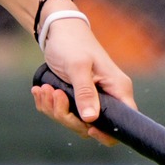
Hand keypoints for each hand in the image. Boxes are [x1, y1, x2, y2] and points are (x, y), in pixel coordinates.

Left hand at [30, 21, 135, 144]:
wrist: (58, 30)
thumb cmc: (73, 43)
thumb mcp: (78, 67)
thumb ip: (85, 93)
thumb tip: (91, 120)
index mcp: (117, 89)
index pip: (123, 122)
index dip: (107, 134)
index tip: (89, 129)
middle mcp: (107, 96)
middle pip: (91, 126)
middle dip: (67, 115)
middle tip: (55, 94)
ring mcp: (91, 98)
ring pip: (74, 121)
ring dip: (54, 108)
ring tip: (44, 89)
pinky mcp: (75, 98)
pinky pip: (62, 112)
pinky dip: (49, 104)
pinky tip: (41, 90)